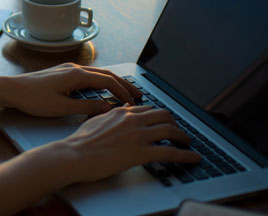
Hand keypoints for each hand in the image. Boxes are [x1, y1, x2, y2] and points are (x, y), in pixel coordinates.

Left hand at [6, 63, 142, 117]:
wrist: (12, 89)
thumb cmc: (33, 98)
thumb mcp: (62, 107)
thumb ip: (86, 108)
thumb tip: (107, 108)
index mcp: (77, 75)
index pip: (108, 81)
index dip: (123, 92)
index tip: (133, 102)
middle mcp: (75, 68)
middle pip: (106, 74)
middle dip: (124, 84)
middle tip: (138, 94)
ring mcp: (68, 69)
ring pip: (98, 74)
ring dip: (113, 82)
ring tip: (124, 92)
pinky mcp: (62, 73)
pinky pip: (88, 75)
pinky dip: (101, 82)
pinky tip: (102, 90)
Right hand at [58, 105, 200, 183]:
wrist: (74, 155)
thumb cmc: (80, 142)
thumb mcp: (95, 121)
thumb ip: (111, 115)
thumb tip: (121, 110)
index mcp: (122, 112)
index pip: (148, 109)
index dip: (159, 115)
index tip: (164, 121)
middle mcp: (133, 120)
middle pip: (164, 115)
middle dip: (174, 122)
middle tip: (178, 131)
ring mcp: (139, 135)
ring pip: (171, 130)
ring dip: (183, 137)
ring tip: (187, 143)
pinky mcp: (141, 152)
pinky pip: (171, 152)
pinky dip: (186, 155)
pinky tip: (193, 158)